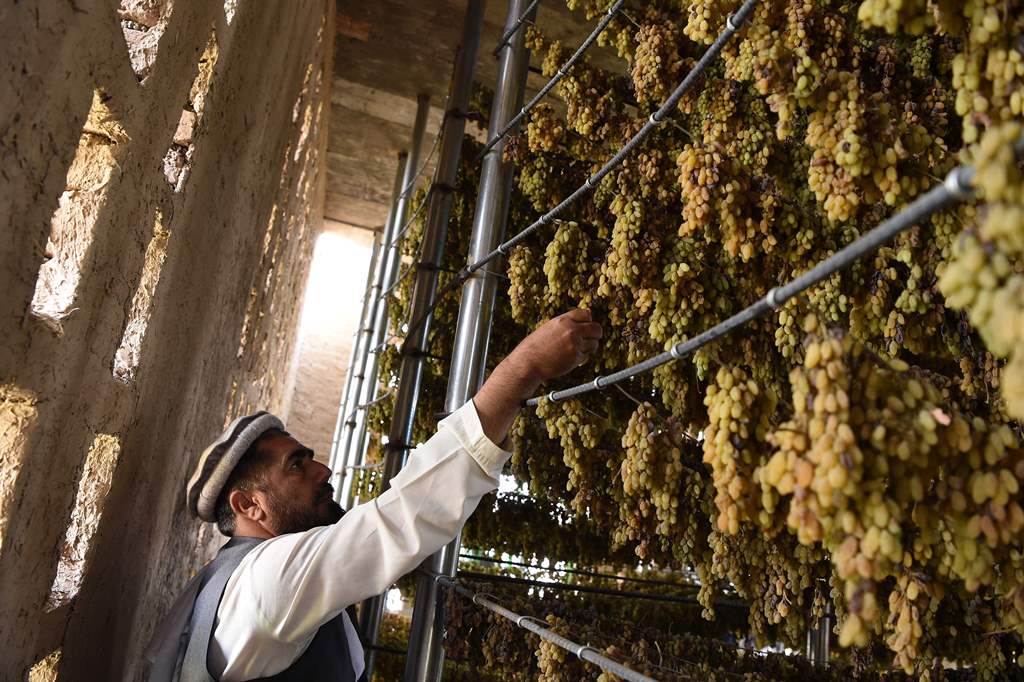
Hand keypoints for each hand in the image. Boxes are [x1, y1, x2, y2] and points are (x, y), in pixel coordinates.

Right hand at [472, 310, 602, 446]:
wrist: (528, 362)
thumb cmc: (535, 347)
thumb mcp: (549, 328)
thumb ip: (565, 324)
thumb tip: (584, 318)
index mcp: (563, 320)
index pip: (586, 313)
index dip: (588, 321)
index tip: (585, 327)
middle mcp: (571, 329)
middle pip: (596, 328)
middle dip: (595, 334)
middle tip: (589, 340)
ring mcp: (574, 343)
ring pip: (594, 343)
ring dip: (589, 347)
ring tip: (576, 351)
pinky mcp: (576, 356)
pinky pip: (586, 355)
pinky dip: (581, 357)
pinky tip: (569, 359)